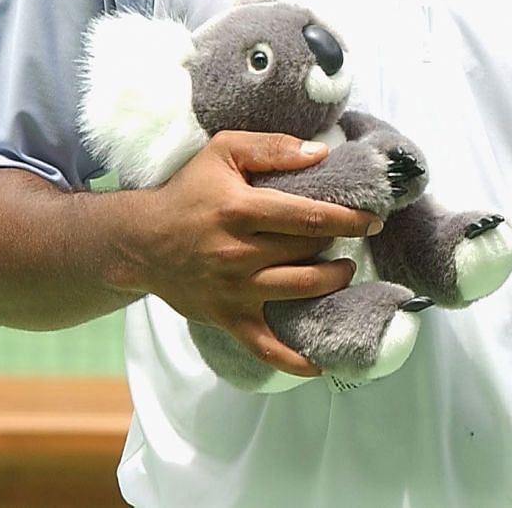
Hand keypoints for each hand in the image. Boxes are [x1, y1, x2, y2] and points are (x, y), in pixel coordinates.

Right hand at [124, 132, 381, 376]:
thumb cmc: (188, 192)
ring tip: (341, 270)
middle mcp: (238, 253)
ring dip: (332, 281)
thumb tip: (321, 153)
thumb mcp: (224, 151)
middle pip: (309, 251)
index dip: (349, 220)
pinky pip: (264, 346)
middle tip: (344, 237)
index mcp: (241, 211)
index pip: (310, 217)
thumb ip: (272, 148)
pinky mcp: (226, 317)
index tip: (373, 220)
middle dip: (336, 244)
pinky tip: (320, 364)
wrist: (138, 241)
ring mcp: (233, 290)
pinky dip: (293, 359)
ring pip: (301, 289)